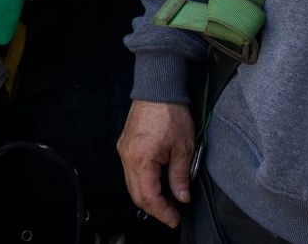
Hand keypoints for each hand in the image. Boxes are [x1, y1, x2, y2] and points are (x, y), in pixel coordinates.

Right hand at [118, 99, 194, 228]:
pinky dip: (142, 183)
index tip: (175, 219)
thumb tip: (182, 196)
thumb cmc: (170, 113)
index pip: (149, 196)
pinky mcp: (125, 146)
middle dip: (154, 209)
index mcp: (141, 159)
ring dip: (147, 197)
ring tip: (167, 202)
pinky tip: (157, 184)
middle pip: (136, 195)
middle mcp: (128, 157)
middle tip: (172, 215)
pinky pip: (130, 172)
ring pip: (132, 185)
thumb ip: (181, 176)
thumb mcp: (183, 148)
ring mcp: (124, 151)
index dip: (162, 212)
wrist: (157, 89)